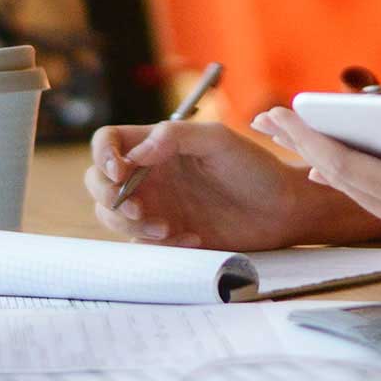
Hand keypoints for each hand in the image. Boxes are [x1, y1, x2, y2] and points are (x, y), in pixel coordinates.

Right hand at [83, 120, 367, 249]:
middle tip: (138, 210)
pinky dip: (158, 245)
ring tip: (168, 229)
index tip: (119, 173)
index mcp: (157, 144)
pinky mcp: (168, 234)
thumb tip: (135, 153)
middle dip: (109, 198)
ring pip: (113, 215)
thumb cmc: (254, 167)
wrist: (283, 209)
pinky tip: (192, 238)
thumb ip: (175, 136)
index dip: (103, 156)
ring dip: (131, 225)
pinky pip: (141, 243)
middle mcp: (150, 173)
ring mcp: (157, 204)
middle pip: (97, 181)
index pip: (108, 141)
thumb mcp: (217, 140)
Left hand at [250, 106, 380, 288]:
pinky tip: (341, 169)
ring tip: (294, 137)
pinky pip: (372, 196)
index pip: (347, 164)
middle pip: (339, 176)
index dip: (309, 137)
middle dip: (302, 144)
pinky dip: (348, 175)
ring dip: (321, 159)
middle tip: (265, 117)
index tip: (277, 114)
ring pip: (353, 188)